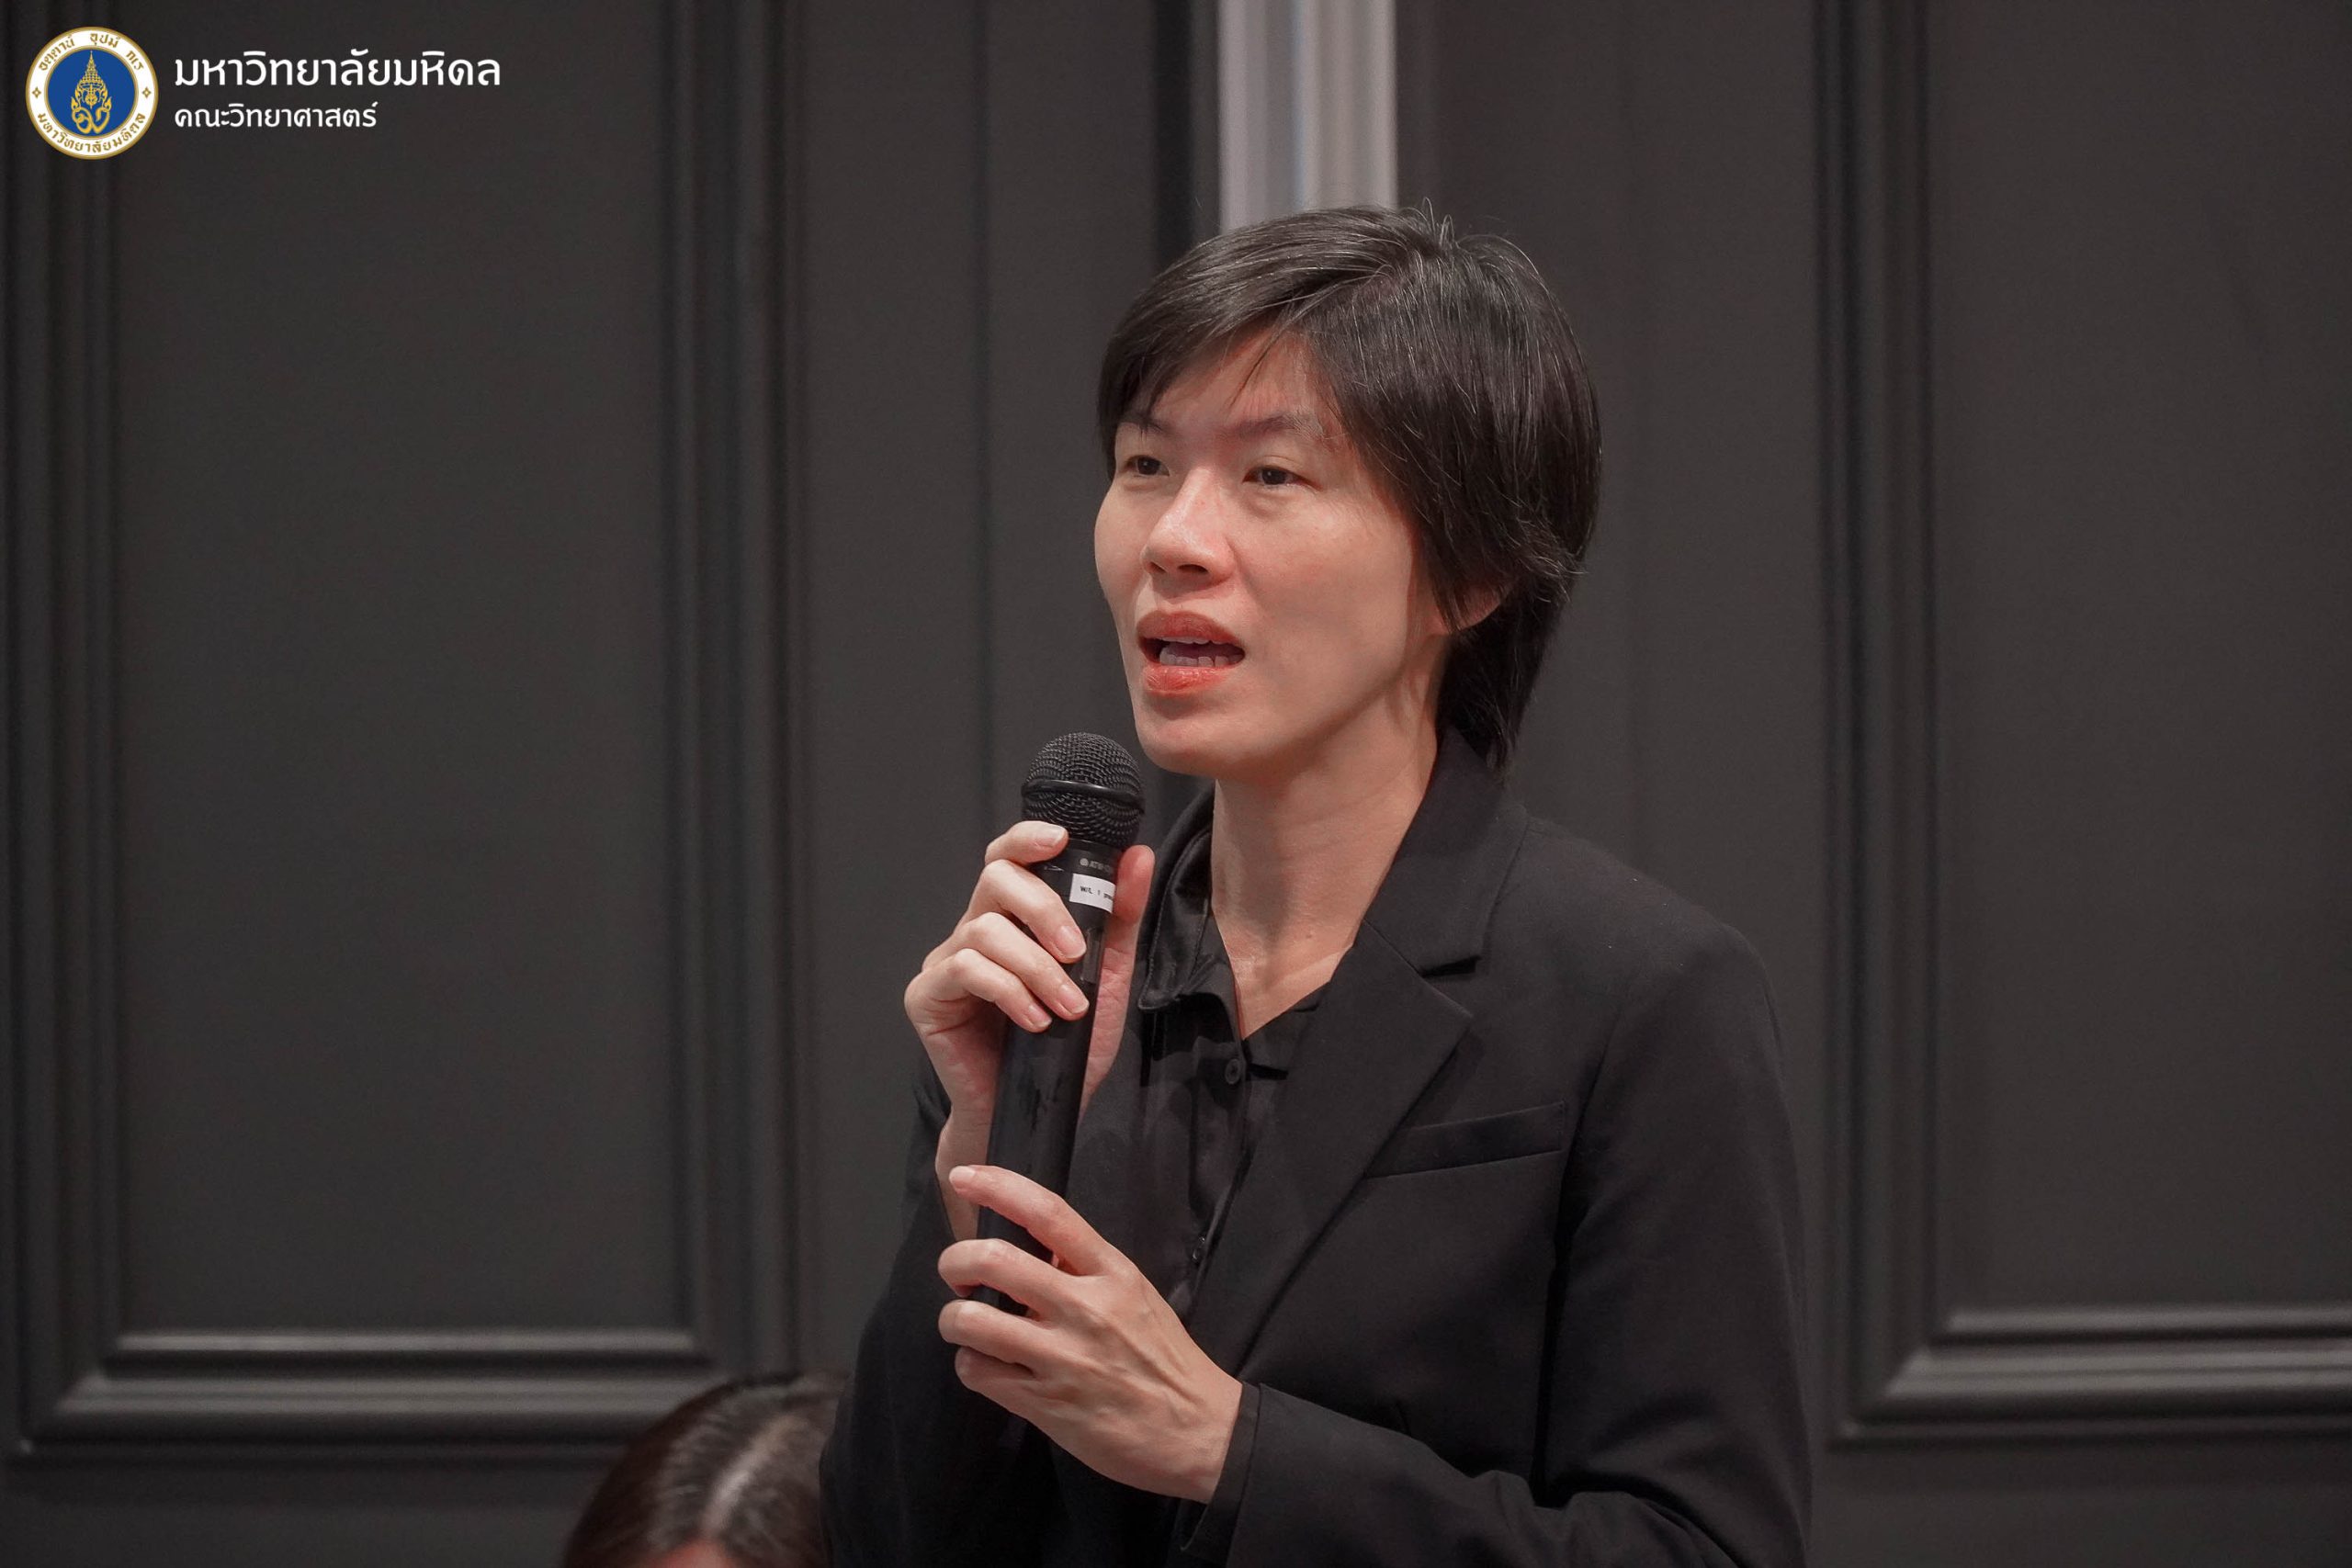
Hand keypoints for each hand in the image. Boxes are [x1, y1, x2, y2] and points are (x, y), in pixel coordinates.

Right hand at [904, 824, 1154, 1228]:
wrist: (1040, 1113)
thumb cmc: (1068, 1048)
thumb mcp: (1108, 979)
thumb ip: (1119, 919)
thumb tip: (1137, 856)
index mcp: (1012, 918)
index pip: (1009, 858)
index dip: (1028, 838)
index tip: (1063, 840)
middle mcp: (973, 930)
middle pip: (995, 879)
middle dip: (1045, 909)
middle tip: (1079, 953)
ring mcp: (945, 961)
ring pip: (985, 931)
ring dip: (1037, 967)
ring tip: (1068, 1007)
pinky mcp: (927, 996)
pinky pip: (966, 971)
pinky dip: (1010, 992)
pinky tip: (1036, 1021)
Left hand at [936, 1163, 1243, 1503]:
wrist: (1197, 1430)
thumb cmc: (1164, 1358)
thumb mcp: (1135, 1294)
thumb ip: (1085, 1269)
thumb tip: (1030, 1247)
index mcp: (1111, 1272)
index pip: (1047, 1212)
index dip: (997, 1187)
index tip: (963, 1177)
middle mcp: (1085, 1308)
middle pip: (993, 1260)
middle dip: (955, 1261)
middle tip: (957, 1275)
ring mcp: (1062, 1358)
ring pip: (971, 1320)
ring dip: (954, 1319)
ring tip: (966, 1325)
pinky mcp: (1045, 1404)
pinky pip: (977, 1372)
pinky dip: (970, 1364)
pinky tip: (987, 1366)